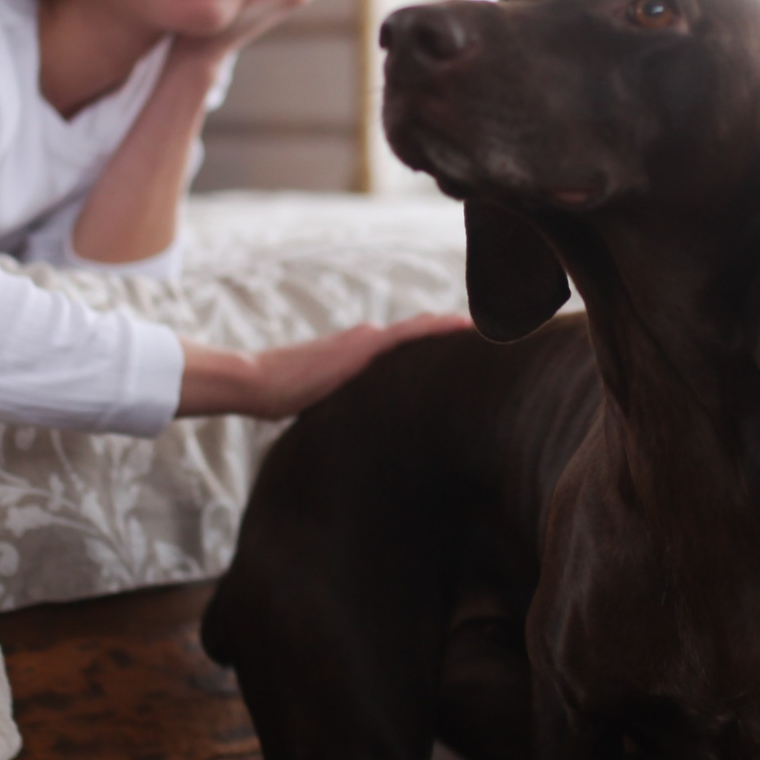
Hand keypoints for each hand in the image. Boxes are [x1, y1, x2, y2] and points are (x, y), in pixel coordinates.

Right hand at [176, 311, 472, 418]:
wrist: (257, 383)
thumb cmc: (281, 398)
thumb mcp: (325, 402)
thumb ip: (351, 404)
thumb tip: (367, 431)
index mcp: (364, 353)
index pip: (412, 345)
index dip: (443, 343)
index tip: (475, 347)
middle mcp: (371, 340)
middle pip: (426, 334)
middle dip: (460, 334)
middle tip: (502, 334)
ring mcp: (369, 341)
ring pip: (425, 330)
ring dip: (457, 330)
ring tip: (497, 329)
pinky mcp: (365, 347)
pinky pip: (412, 334)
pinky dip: (440, 329)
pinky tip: (466, 329)